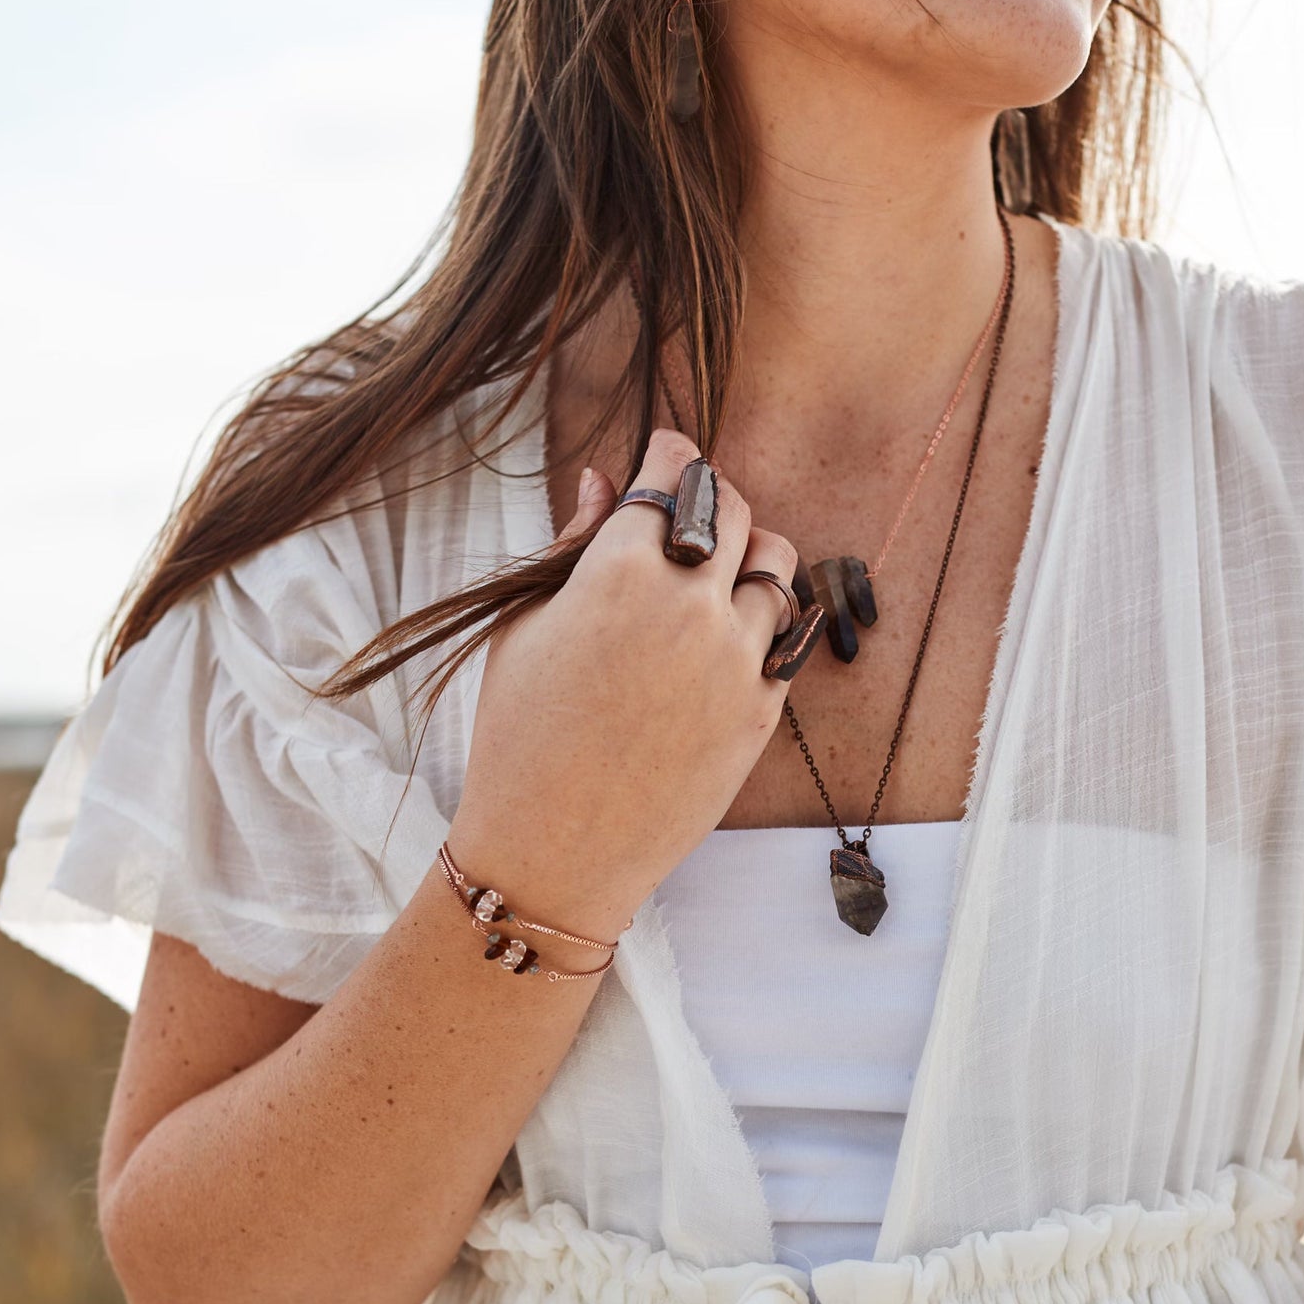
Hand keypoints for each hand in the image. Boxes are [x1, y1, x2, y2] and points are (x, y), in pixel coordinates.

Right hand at [444, 429, 802, 940]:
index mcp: (619, 570)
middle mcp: (689, 605)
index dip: (668, 451)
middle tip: (686, 508)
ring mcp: (735, 660)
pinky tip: (731, 630)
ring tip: (714, 572)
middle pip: (731, 507)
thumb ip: (572, 544)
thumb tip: (605, 480)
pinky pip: (787, 637)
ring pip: (775, 565)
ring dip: (748, 554)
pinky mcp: (761, 712)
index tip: (666, 450)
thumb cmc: (517, 738)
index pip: (670, 470)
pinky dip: (764, 621)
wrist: (552, 852)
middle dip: (708, 496)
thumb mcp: (523, 629)